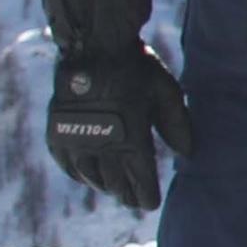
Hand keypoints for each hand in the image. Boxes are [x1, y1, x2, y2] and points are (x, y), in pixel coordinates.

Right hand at [42, 0, 197, 213]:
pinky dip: (77, 174)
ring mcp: (77, 139)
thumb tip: (187, 154)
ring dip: (103, 186)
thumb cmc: (135, 66)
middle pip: (115, 184)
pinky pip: (67, 164)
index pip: (140, 181)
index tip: (150, 202)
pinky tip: (86, 175)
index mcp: (132, 139)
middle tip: (133, 199)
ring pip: (90, 177)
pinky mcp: (58, 131)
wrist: (93, 44)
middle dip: (126, 194)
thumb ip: (177, 125)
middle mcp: (102, 145)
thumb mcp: (165, 91)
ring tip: (113, 189)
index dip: (146, 196)